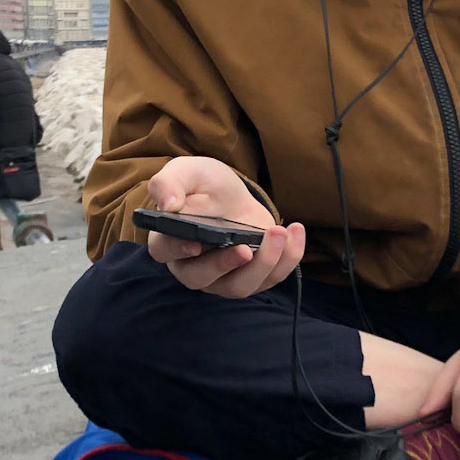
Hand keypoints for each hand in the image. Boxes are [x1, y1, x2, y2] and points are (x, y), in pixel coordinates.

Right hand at [142, 156, 304, 300]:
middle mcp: (192, 266)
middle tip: (245, 248)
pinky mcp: (253, 276)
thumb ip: (169, 183)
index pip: (165, 251)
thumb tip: (169, 205)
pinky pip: (271, 278)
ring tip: (277, 232)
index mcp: (168, 240)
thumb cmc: (202, 185)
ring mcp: (223, 277)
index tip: (195, 245)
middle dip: (225, 265)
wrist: (232, 194)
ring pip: (239, 286)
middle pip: (202, 278)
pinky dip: (287, 258)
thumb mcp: (186, 173)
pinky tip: (294, 232)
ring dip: (263, 264)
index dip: (177, 250)